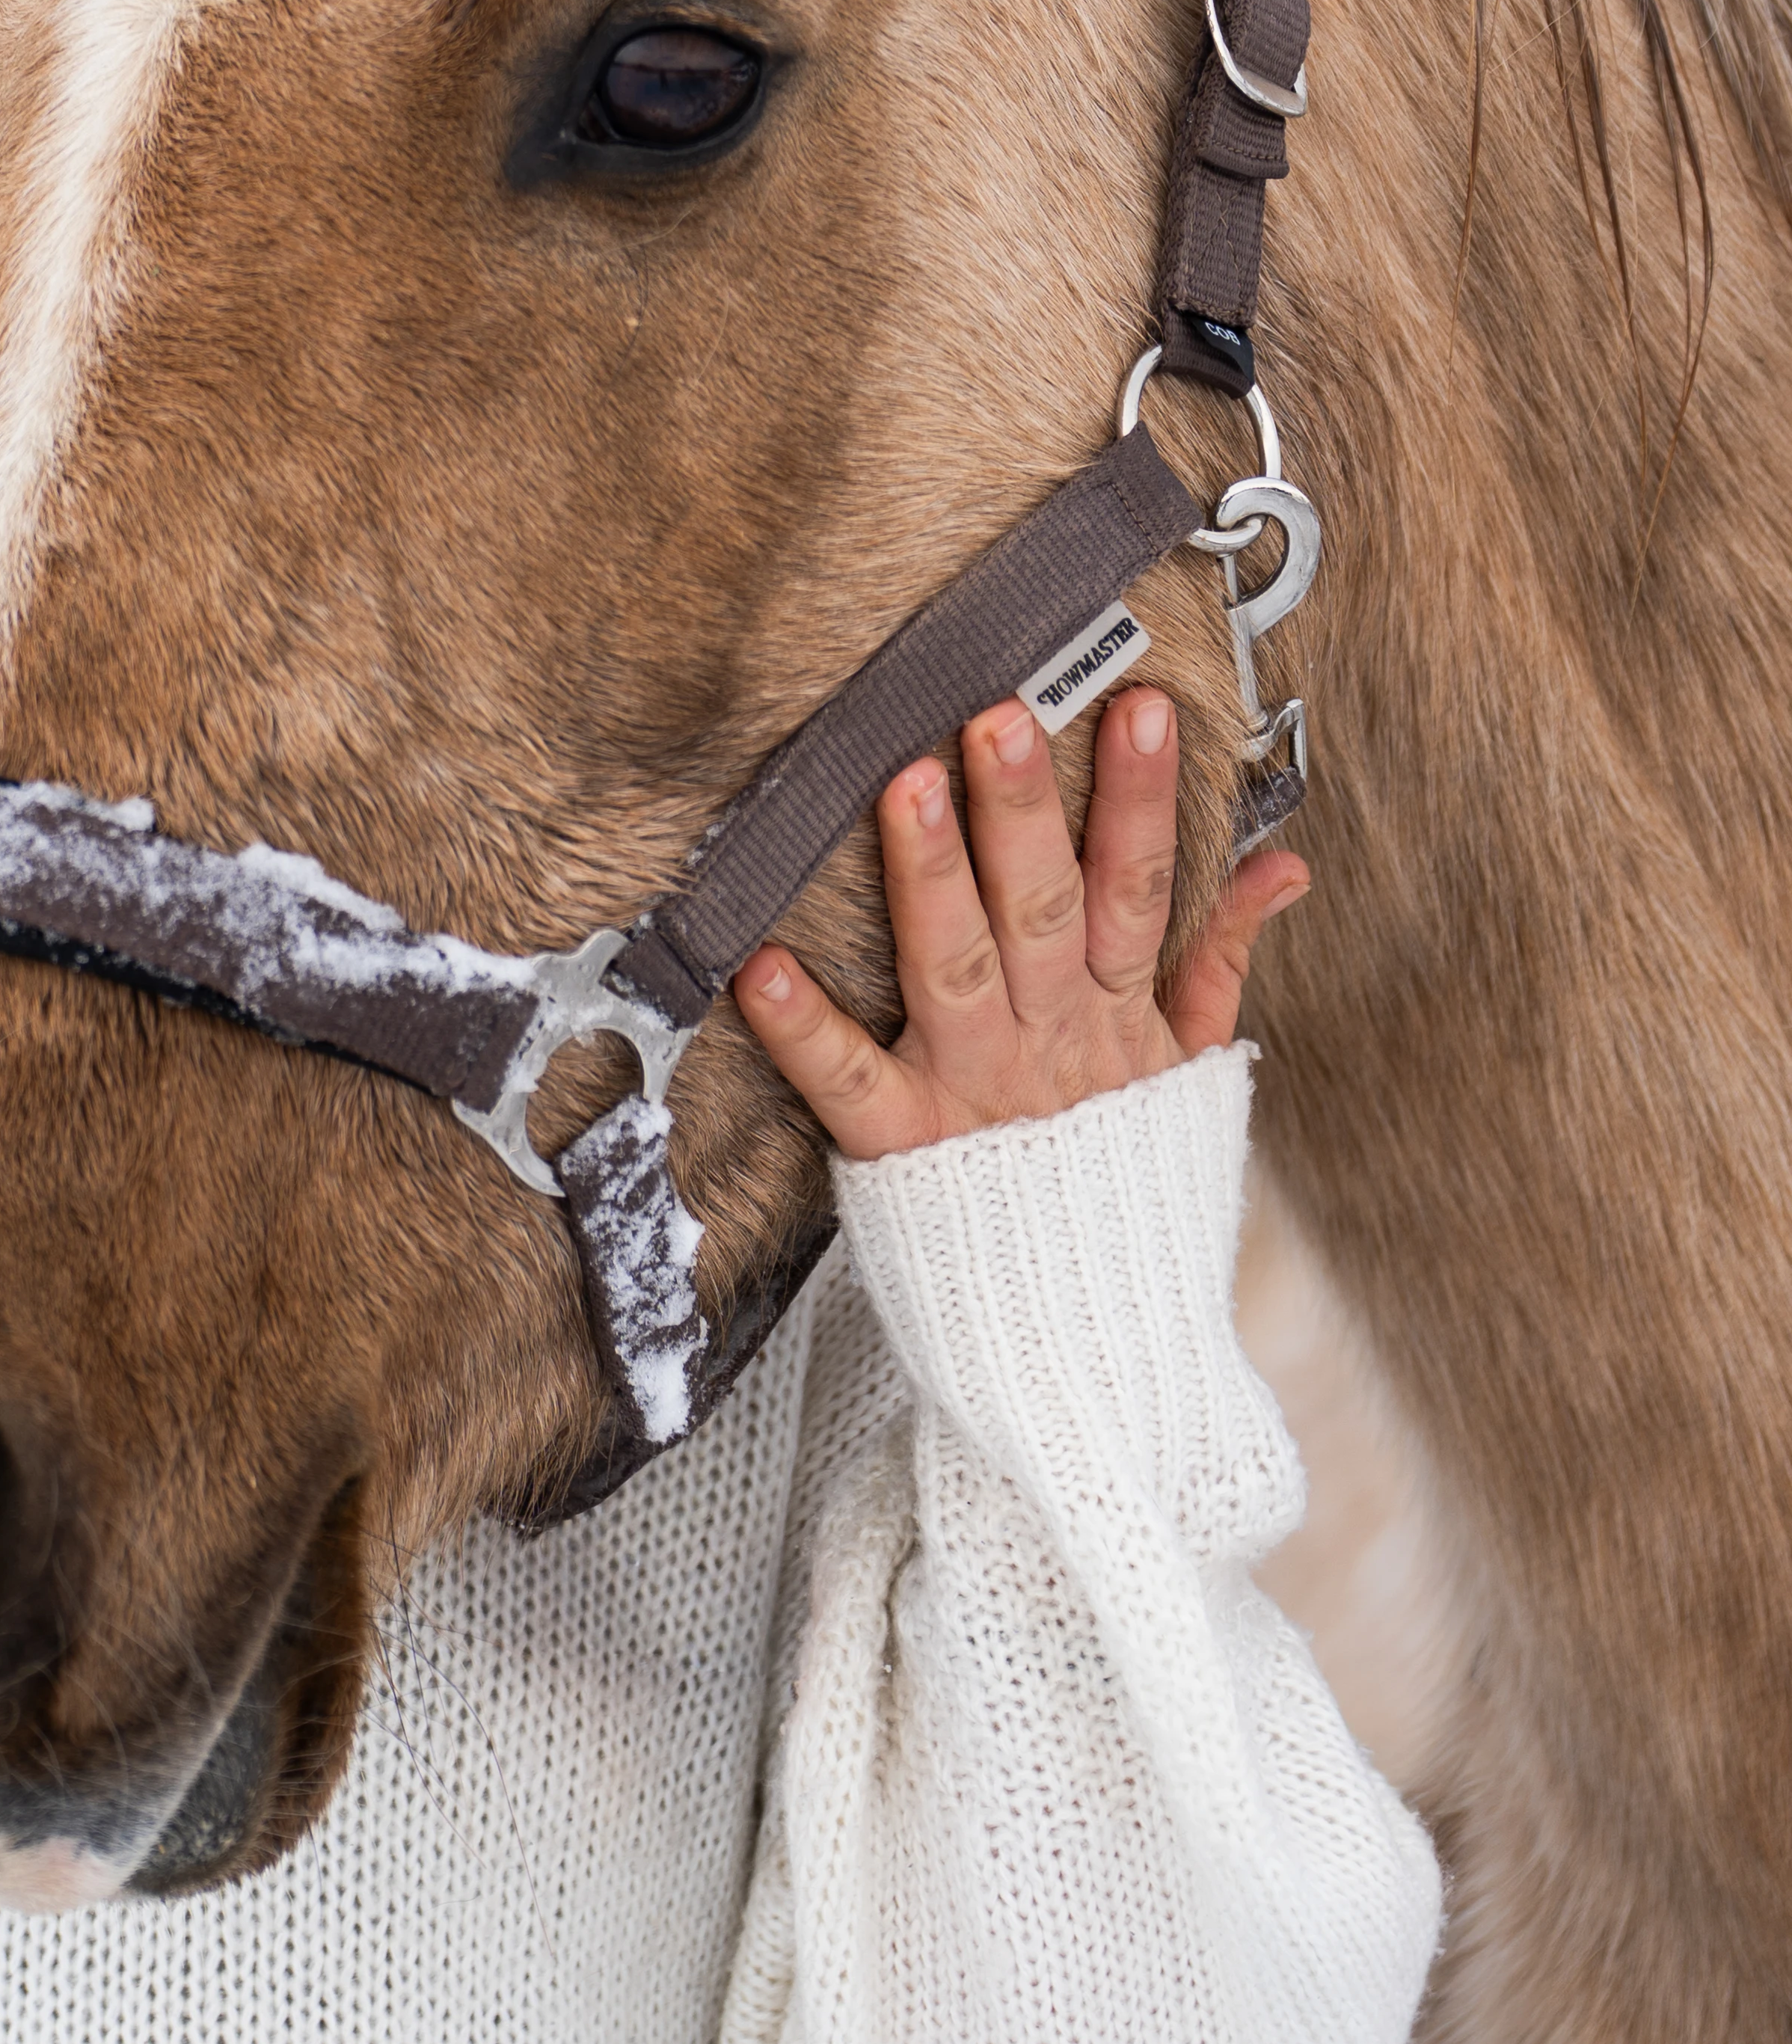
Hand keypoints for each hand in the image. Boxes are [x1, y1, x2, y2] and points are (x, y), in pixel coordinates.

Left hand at [729, 686, 1306, 1159]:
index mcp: (1117, 1013)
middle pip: (1043, 909)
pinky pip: (847, 1082)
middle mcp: (1047, 1039)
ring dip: (931, 877)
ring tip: (908, 787)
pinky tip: (762, 968)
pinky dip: (804, 1031)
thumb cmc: (1126, 1180)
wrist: (1099, 1336)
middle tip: (1000, 715)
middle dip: (1026, 811)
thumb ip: (1222, 956)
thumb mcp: (1193, 1068)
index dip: (1143, 799)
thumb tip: (1281, 863)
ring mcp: (973, 1090)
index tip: (1140, 707)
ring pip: (955, 965)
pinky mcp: (903, 1148)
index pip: (1139, 887)